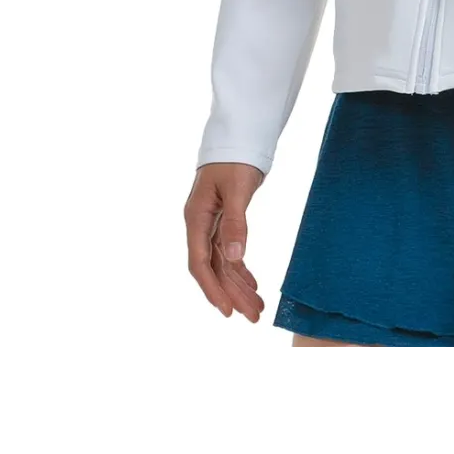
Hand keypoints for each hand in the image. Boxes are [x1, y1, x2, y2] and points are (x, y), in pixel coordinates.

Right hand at [185, 162, 265, 321]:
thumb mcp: (237, 189)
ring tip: (257, 308)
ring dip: (239, 285)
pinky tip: (252, 284)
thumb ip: (235, 223)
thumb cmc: (235, 159)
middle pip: (214, 268)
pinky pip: (229, 252)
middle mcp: (200, 225)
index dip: (212, 288)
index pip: (201, 263)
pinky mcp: (223, 220)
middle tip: (252, 317)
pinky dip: (241, 269)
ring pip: (223, 263)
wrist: (238, 136)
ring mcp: (210, 224)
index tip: (227, 310)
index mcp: (196, 218)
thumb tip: (235, 257)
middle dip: (232, 294)